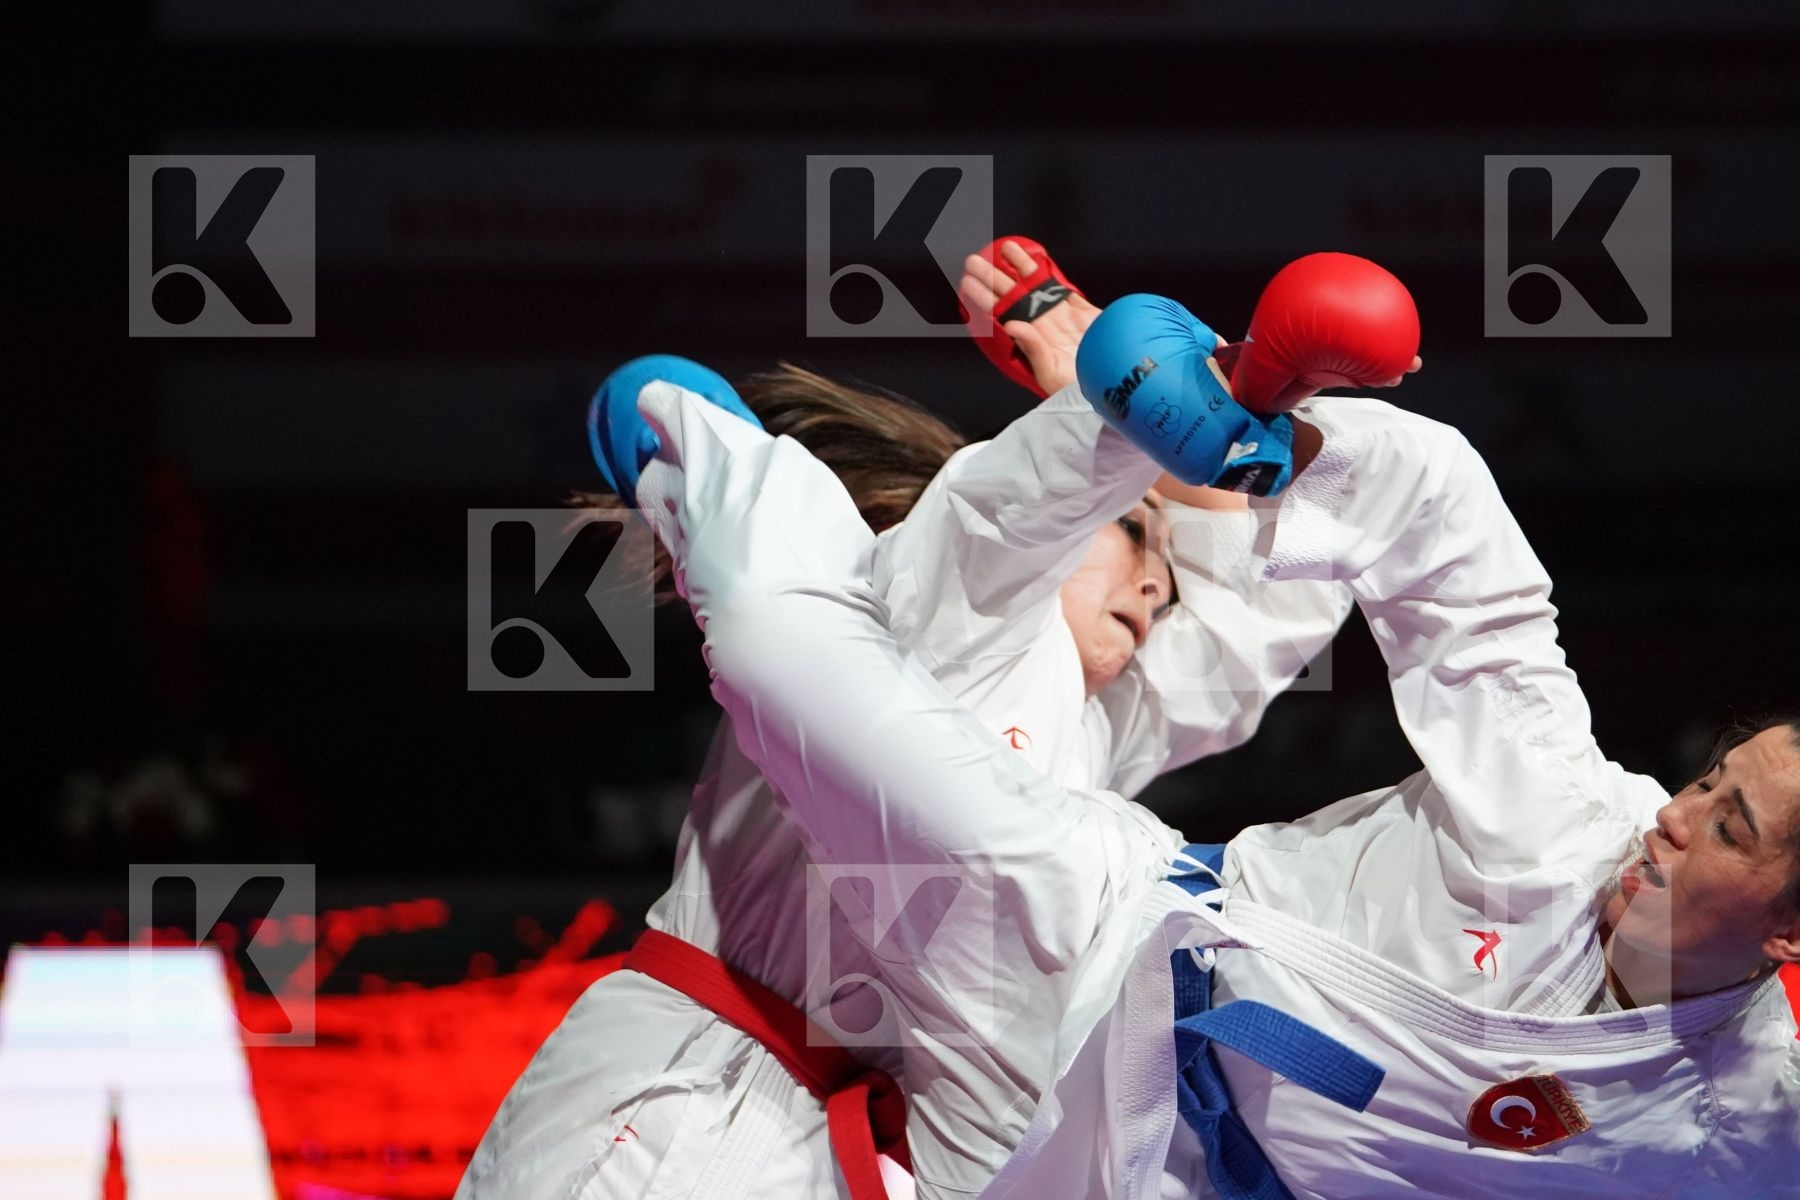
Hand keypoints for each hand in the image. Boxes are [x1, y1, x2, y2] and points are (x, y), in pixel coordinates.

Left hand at [958, 239, 1101, 395]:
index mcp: (1029, 338)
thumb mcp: (1050, 373)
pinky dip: (1046, 273)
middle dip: (992, 277)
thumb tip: (1011, 324)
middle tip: (973, 261)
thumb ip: (1031, 347)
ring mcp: (1060, 315)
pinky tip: (1033, 260)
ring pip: (1034, 285)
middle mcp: (1041, 324)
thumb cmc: (1078, 387)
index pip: (1000, 313)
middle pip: (1011, 295)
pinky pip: (1059, 287)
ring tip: (1002, 250)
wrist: (1114, 381)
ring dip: (1018, 267)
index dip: (984, 298)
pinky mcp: (1081, 310)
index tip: (968, 283)